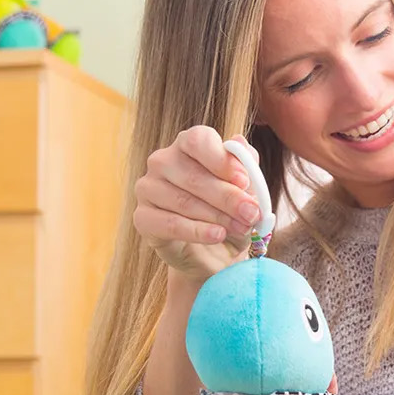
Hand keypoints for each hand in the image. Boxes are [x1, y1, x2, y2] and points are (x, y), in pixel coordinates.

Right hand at [132, 126, 262, 280]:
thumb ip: (245, 166)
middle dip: (228, 197)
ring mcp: (148, 188)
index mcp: (187, 145)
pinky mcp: (142, 218)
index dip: (222, 160)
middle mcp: (162, 161)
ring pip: (183, 201)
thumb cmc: (229, 213)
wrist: (215, 254)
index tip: (244, 181)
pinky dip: (197, 231)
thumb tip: (241, 144)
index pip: (198, 141)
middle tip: (251, 213)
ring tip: (241, 228)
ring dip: (217, 216)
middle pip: (193, 175)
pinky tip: (218, 236)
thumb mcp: (245, 191)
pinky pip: (170, 224)